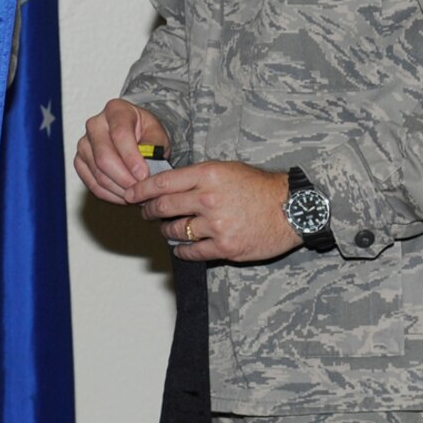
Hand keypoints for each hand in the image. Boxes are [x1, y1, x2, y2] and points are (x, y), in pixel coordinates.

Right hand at [74, 99, 169, 204]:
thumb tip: (147, 166)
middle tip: (141, 190)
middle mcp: (95, 124)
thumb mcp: (157, 134)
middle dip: (125, 178)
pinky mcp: (79, 161)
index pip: (120, 134)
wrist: (135, 137)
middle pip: (104, 157)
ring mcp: (84, 143)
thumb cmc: (146, 133)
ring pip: (98, 174)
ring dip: (119, 190)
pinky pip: (92, 184)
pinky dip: (110, 194)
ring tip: (137, 194)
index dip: (132, 158)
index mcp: (115, 110)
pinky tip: (124, 196)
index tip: (144, 175)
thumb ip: (153, 147)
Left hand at [130, 161, 300, 263]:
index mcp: (208, 175)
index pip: (162, 183)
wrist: (293, 209)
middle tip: (146, 213)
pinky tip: (182, 247)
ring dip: (167, 231)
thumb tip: (167, 186)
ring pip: (175, 231)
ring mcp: (216, 225)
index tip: (130, 194)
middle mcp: (209, 199)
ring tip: (168, 228)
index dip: (140, 190)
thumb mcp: (227, 169)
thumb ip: (197, 177)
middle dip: (149, 211)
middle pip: (163, 208)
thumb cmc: (259, 187)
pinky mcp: (225, 247)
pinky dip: (183, 250)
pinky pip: (192, 252)